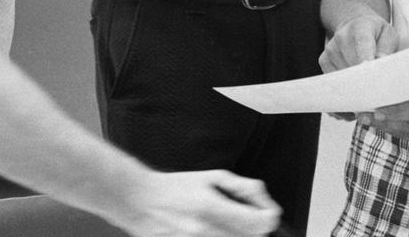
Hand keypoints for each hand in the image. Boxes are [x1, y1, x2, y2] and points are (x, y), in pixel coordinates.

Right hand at [124, 169, 280, 236]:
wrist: (139, 200)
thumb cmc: (174, 187)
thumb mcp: (212, 177)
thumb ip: (243, 188)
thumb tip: (264, 201)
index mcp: (211, 207)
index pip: (257, 222)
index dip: (270, 218)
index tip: (270, 213)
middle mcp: (202, 230)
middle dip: (256, 228)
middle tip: (249, 217)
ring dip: (240, 235)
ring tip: (230, 224)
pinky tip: (217, 231)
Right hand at [319, 14, 397, 120]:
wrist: (353, 23)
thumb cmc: (375, 32)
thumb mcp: (388, 35)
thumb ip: (386, 49)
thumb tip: (381, 64)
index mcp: (360, 28)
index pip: (362, 47)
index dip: (366, 65)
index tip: (372, 84)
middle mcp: (341, 39)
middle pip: (351, 69)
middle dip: (363, 89)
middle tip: (375, 108)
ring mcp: (330, 50)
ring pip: (341, 80)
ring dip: (354, 96)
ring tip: (367, 108)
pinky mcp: (324, 61)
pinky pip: (333, 84)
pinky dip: (343, 97)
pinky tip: (355, 104)